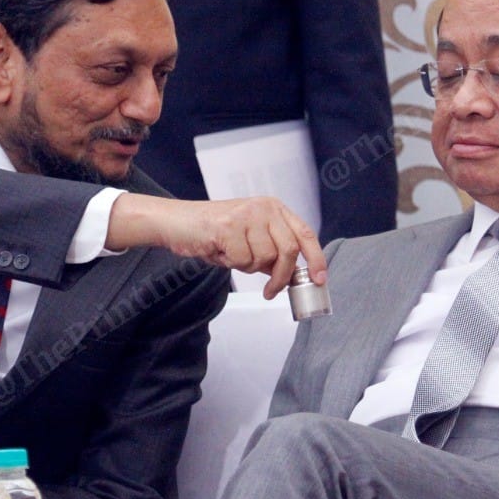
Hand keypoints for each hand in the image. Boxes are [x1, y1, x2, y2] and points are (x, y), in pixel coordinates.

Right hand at [108, 194, 326, 297]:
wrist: (178, 223)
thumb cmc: (212, 233)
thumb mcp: (249, 239)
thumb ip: (271, 252)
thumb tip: (292, 274)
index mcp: (273, 208)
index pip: (305, 234)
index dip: (316, 258)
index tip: (320, 279)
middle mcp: (264, 208)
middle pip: (289, 250)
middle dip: (281, 277)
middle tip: (271, 291)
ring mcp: (247, 215)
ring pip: (264, 258)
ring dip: (248, 266)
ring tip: (231, 255)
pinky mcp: (229, 226)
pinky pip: (242, 260)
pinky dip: (232, 264)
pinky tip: (220, 251)